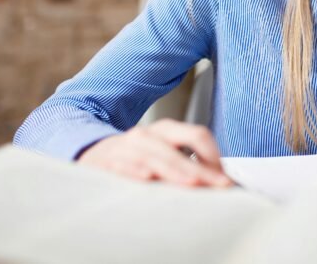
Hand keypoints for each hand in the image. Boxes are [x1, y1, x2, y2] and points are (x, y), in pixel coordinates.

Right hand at [76, 119, 234, 186]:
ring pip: (153, 157)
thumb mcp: (163, 151)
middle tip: (219, 185)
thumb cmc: (136, 156)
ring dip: (173, 170)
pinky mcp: (107, 162)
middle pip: (178, 151)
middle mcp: (146, 135)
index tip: (224, 176)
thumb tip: (219, 178)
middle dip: (200, 170)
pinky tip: (147, 177)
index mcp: (165, 130)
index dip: (213, 154)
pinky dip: (135, 171)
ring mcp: (126, 148)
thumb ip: (188, 161)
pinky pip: (123, 166)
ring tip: (191, 181)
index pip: (196, 135)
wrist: (92, 151)